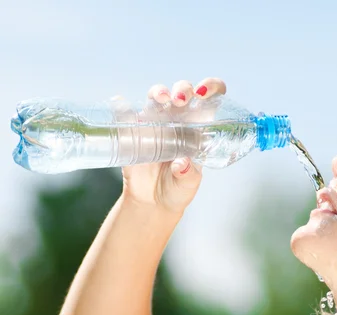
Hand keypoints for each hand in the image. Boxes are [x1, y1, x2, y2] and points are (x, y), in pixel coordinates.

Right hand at [120, 77, 226, 213]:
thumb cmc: (177, 190)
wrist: (152, 202)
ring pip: (158, 95)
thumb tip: (181, 165)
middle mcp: (179, 121)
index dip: (212, 88)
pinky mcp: (135, 129)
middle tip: (180, 100)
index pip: (211, 100)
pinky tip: (122, 105)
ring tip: (162, 98)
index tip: (205, 92)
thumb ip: (188, 175)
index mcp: (199, 129)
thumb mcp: (188, 185)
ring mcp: (156, 122)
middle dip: (183, 89)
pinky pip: (128, 112)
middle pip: (184, 92)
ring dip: (159, 91)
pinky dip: (124, 106)